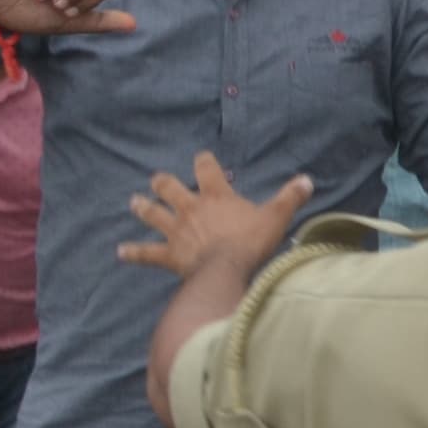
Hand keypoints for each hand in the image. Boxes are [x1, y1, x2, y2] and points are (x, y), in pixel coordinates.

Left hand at [118, 152, 315, 280]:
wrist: (225, 269)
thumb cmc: (251, 242)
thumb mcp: (276, 217)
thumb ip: (289, 197)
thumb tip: (307, 180)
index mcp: (216, 197)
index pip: (207, 170)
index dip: (204, 161)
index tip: (201, 157)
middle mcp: (191, 209)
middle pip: (171, 188)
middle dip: (164, 183)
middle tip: (157, 179)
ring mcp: (176, 231)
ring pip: (154, 214)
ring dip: (143, 208)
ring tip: (134, 202)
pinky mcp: (169, 254)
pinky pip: (148, 253)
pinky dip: (134, 252)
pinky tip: (121, 252)